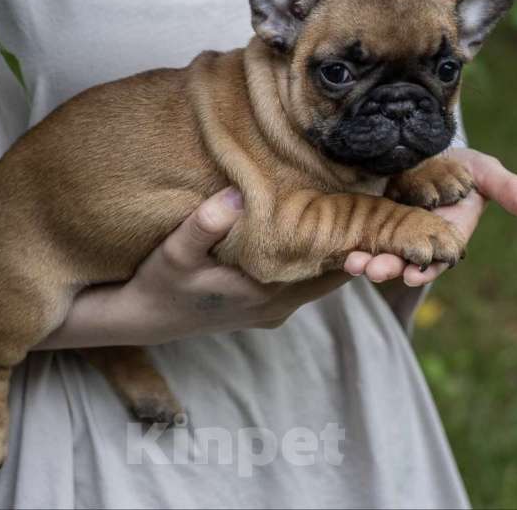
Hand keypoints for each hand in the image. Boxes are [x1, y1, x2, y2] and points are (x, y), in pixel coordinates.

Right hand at [52, 187, 352, 346]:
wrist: (142, 320)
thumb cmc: (159, 284)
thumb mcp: (175, 252)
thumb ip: (204, 225)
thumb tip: (235, 196)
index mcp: (268, 291)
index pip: (332, 266)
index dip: (357, 239)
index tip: (374, 205)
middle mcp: (280, 304)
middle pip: (336, 272)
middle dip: (355, 241)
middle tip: (373, 198)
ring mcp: (275, 307)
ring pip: (323, 276)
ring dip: (337, 248)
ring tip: (352, 206)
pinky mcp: (265, 304)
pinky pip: (306, 278)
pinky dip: (317, 256)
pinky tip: (316, 227)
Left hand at [343, 148, 516, 286]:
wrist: (415, 145)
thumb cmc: (456, 164)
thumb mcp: (482, 171)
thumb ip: (509, 189)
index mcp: (447, 234)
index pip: (438, 257)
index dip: (426, 267)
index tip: (414, 274)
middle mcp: (419, 240)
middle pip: (404, 260)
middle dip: (390, 267)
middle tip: (372, 270)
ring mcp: (392, 233)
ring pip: (381, 253)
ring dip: (368, 262)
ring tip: (353, 263)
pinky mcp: (369, 224)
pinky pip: (361, 239)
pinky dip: (352, 247)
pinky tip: (343, 253)